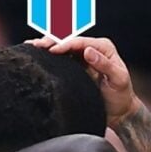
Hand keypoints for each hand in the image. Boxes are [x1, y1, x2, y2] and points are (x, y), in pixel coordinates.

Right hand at [25, 35, 139, 127]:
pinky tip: (34, 55)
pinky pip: (59, 60)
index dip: (65, 44)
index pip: (80, 42)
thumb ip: (104, 64)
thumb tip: (87, 51)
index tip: (52, 50)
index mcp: (102, 47)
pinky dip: (47, 57)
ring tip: (29, 47)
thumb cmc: (120, 94)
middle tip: (35, 45)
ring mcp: (81, 58)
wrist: (119, 110)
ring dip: (45, 47)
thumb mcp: (118, 78)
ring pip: (61, 48)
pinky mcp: (74, 69)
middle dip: (51, 41)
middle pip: (68, 41)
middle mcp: (91, 49)